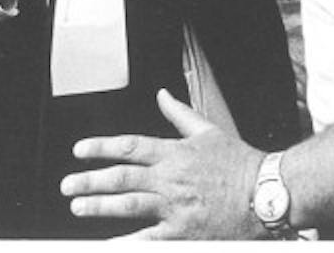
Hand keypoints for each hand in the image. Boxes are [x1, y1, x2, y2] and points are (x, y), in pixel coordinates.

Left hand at [64, 88, 266, 237]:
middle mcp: (171, 178)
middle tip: (67, 184)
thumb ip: (180, 114)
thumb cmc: (240, 163)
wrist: (266, 192)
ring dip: (99, 205)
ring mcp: (175, 207)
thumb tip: (162, 95)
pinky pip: (147, 239)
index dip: (101, 147)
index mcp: (176, 153)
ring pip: (128, 205)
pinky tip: (106, 244)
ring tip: (78, 205)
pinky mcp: (182, 232)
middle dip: (91, 180)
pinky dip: (125, 242)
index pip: (130, 146)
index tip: (80, 150)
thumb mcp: (209, 131)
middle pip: (122, 177)